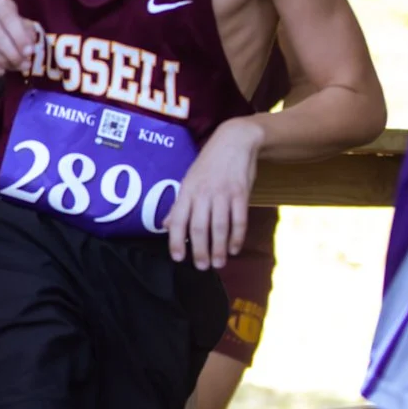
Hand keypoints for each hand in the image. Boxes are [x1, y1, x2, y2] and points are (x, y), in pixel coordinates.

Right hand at [0, 0, 39, 76]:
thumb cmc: (11, 28)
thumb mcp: (24, 27)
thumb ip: (28, 36)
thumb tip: (29, 49)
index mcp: (0, 3)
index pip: (9, 19)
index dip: (19, 37)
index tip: (29, 52)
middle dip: (12, 55)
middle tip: (23, 65)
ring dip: (2, 63)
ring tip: (13, 68)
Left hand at [165, 118, 262, 269]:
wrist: (234, 141)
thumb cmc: (209, 164)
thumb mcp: (189, 181)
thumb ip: (179, 206)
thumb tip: (166, 226)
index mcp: (187, 191)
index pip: (179, 220)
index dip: (176, 241)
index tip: (178, 259)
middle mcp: (203, 193)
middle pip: (199, 227)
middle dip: (200, 250)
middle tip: (202, 267)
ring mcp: (223, 193)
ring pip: (220, 226)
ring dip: (219, 248)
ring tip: (219, 263)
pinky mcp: (241, 193)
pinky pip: (239, 219)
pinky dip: (237, 236)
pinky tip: (235, 249)